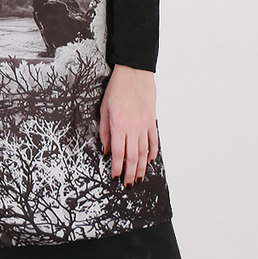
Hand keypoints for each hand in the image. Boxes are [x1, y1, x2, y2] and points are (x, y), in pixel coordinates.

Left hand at [99, 64, 158, 185]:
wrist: (134, 73)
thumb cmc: (117, 88)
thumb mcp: (104, 109)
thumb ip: (104, 131)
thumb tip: (104, 149)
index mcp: (119, 125)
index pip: (118, 153)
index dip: (117, 168)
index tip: (115, 177)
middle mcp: (133, 128)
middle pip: (132, 157)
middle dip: (130, 173)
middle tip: (128, 184)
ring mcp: (144, 125)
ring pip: (144, 152)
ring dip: (142, 167)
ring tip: (140, 178)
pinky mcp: (152, 121)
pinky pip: (154, 140)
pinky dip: (153, 152)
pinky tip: (150, 161)